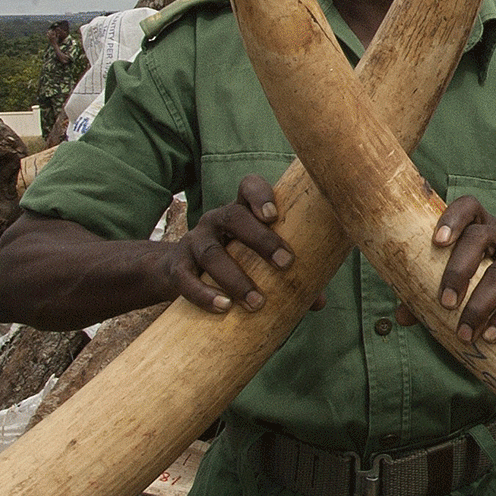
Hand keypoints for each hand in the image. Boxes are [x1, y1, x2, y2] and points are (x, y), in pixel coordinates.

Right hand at [157, 174, 303, 313]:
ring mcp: (194, 242)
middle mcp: (216, 221)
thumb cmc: (235, 262)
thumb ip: (287, 276)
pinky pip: (186, 278)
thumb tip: (318, 301)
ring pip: (211, 253)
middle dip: (262, 240)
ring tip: (257, 302)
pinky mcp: (177, 268)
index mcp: (241, 212)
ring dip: (236, 279)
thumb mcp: (258, 260)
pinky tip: (223, 308)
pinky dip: (204, 294)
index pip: (248, 187)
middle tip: (286, 263)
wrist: (180, 273)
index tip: (274, 214)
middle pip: (234, 218)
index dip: (260, 194)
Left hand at [400, 196, 495, 345]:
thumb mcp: (464, 283)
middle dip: (458, 271)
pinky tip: (491, 334)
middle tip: (446, 304)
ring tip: (464, 333)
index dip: (452, 219)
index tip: (437, 242)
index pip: (468, 207)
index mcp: (481, 227)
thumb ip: (431, 293)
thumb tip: (402, 315)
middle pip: (478, 238)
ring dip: (479, 306)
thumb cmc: (491, 286)